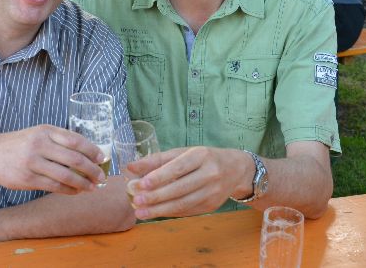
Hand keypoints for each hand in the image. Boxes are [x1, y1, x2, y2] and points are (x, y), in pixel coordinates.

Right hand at [0, 125, 107, 194]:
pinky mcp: (28, 179)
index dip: (92, 150)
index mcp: (45, 131)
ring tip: (92, 187)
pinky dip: (69, 190)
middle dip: (92, 169)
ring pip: (66, 176)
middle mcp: (40, 145)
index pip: (75, 140)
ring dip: (83, 183)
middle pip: (74, 159)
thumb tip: (87, 152)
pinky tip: (76, 191)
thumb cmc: (18, 144)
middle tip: (102, 176)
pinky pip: (54, 187)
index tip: (102, 158)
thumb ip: (58, 139)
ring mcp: (33, 163)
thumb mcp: (37, 133)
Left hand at [126, 147, 248, 219]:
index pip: (178, 168)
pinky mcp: (212, 206)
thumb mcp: (182, 152)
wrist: (235, 169)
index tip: (141, 184)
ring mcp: (213, 192)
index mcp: (202, 156)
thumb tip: (130, 167)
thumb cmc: (202, 158)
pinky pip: (187, 211)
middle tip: (136, 200)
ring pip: (183, 204)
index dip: (159, 177)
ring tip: (140, 212)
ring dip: (159, 210)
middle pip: (180, 189)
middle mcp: (210, 174)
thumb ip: (156, 160)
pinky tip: (155, 212)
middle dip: (156, 197)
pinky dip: (168, 213)